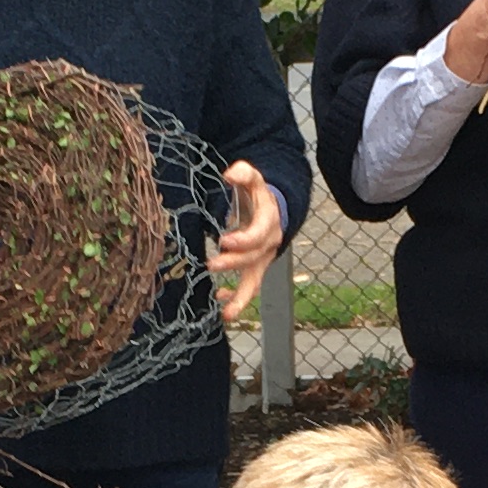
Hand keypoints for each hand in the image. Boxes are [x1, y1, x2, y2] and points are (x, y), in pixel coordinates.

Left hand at [205, 161, 284, 329]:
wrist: (275, 210)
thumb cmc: (258, 195)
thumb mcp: (254, 180)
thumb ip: (244, 173)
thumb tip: (231, 173)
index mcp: (268, 223)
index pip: (258, 234)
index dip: (243, 240)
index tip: (223, 241)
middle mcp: (268, 245)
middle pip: (253, 258)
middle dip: (233, 263)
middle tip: (212, 264)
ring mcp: (262, 260)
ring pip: (255, 282)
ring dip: (241, 298)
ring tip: (227, 314)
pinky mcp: (255, 269)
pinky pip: (248, 288)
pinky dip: (235, 298)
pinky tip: (220, 305)